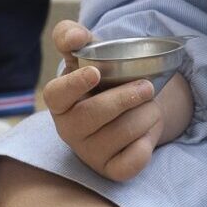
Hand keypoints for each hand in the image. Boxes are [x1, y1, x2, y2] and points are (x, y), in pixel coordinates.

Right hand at [45, 19, 193, 179]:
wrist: (133, 105)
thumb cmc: (107, 78)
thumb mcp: (90, 52)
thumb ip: (72, 36)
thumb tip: (74, 37)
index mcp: (60, 101)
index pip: (56, 94)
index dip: (74, 84)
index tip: (96, 72)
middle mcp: (69, 129)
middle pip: (93, 115)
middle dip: (125, 99)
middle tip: (148, 87)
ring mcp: (89, 152)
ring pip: (120, 135)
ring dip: (145, 116)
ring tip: (150, 106)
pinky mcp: (111, 170)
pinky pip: (132, 161)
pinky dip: (147, 143)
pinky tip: (147, 132)